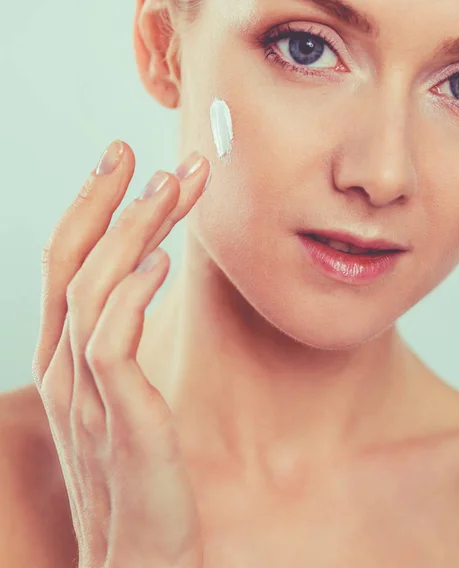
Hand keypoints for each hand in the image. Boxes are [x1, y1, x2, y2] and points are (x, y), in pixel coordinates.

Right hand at [32, 141, 209, 567]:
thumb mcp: (125, 394)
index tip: (120, 161)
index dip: (89, 206)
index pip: (67, 262)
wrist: (143, 551)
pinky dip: (131, 296)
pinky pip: (112, 343)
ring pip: (95, 290)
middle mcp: (64, 367)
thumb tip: (142, 274)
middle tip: (141, 153)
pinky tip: (160, 262)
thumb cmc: (140, 467)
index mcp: (67, 356)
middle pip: (74, 262)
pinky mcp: (119, 417)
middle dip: (108, 201)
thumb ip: (121, 340)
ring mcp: (86, 393)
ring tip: (170, 188)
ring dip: (132, 232)